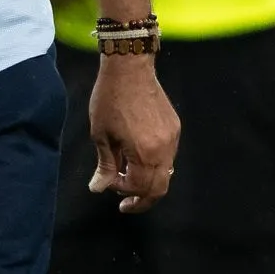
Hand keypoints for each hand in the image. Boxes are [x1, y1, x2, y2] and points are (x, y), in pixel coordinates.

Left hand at [86, 57, 179, 213]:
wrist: (130, 69)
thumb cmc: (110, 100)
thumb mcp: (101, 134)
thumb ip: (105, 164)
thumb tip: (99, 188)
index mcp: (145, 152)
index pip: (139, 187)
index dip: (123, 191)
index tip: (108, 184)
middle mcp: (164, 149)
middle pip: (160, 188)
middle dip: (142, 199)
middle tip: (125, 203)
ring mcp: (173, 138)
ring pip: (166, 173)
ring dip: (148, 182)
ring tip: (128, 178)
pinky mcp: (175, 128)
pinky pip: (168, 157)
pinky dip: (154, 165)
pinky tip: (138, 160)